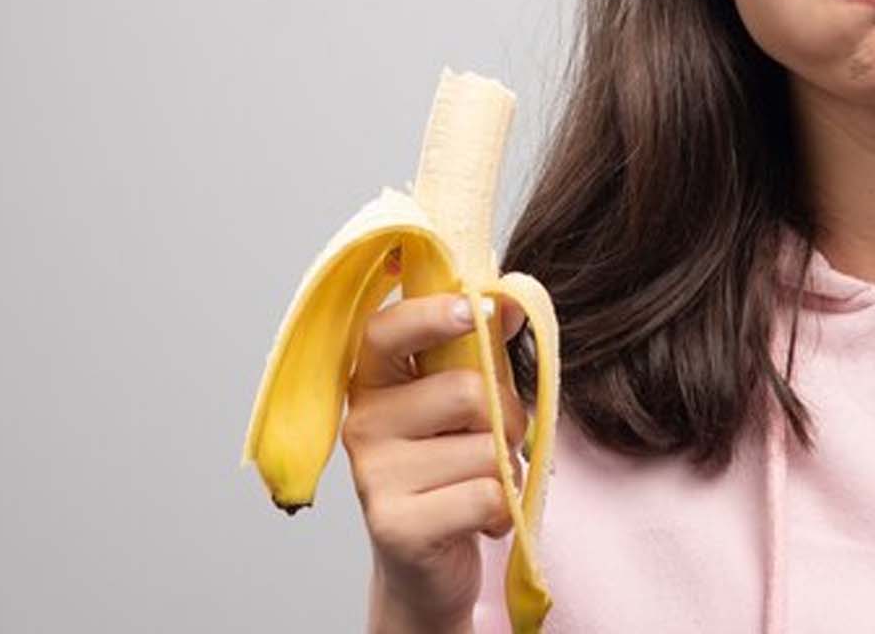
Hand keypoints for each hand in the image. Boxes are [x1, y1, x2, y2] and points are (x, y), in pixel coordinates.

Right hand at [344, 284, 529, 630]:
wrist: (427, 570)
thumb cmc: (451, 473)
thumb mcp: (466, 407)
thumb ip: (483, 354)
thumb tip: (511, 304)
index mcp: (374, 384)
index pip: (385, 332)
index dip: (431, 315)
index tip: (475, 309)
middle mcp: (362, 425)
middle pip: (465, 391)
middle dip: (507, 416)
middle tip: (498, 441)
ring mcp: (373, 478)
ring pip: (485, 448)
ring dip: (506, 469)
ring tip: (482, 485)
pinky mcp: (396, 527)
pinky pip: (486, 495)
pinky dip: (504, 510)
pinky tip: (481, 520)